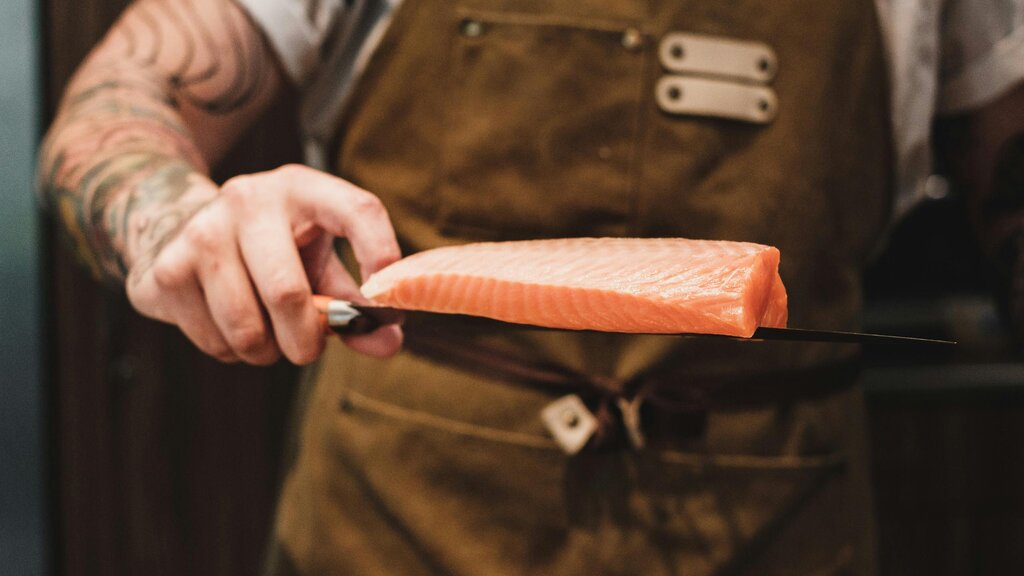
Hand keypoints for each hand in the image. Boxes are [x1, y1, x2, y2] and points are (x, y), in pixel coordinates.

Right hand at [126, 164, 402, 364]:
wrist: (184, 231)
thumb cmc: (273, 253)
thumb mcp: (318, 265)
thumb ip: (354, 305)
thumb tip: (388, 342)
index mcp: (302, 188)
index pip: (357, 210)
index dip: (381, 253)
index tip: (387, 303)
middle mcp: (250, 199)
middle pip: (286, 293)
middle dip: (306, 341)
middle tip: (308, 350)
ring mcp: (203, 231)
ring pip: (247, 328)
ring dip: (267, 352)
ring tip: (268, 336)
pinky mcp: (169, 268)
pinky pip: (216, 340)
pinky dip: (233, 351)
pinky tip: (231, 326)